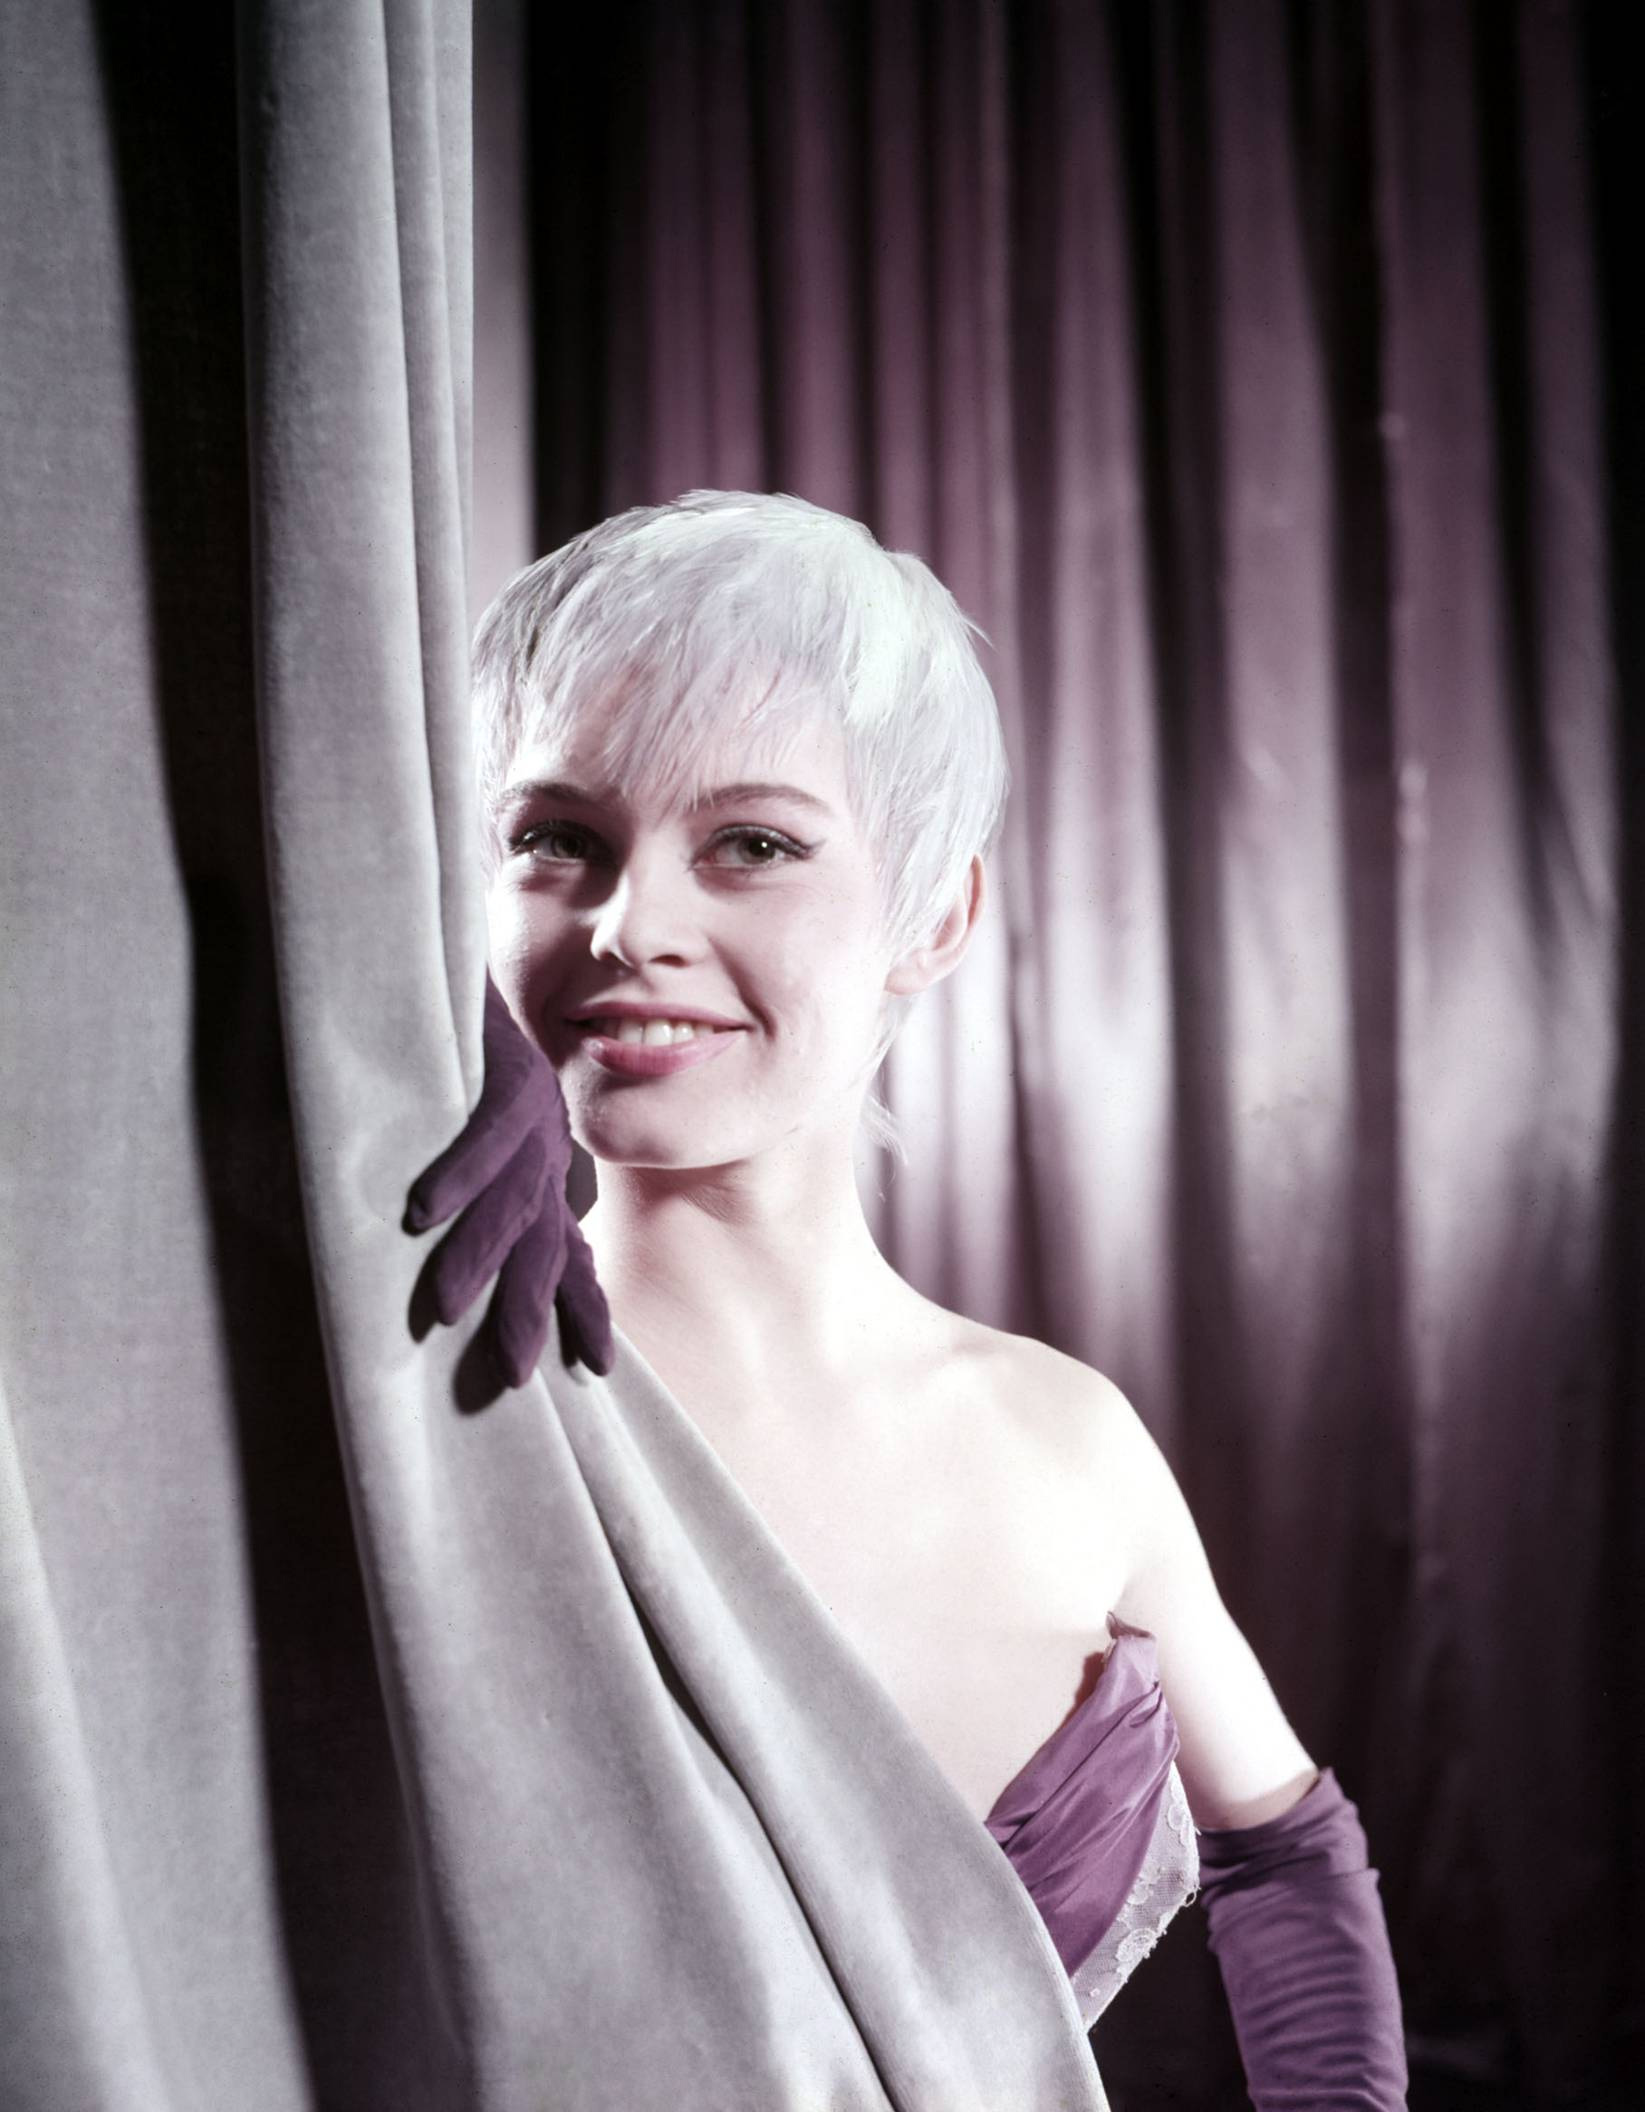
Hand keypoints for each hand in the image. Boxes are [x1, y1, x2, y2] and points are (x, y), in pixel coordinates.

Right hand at [404, 975, 612, 1383]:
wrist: (448, 965)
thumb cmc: (448, 1061)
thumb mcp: (455, 1141)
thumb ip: (446, 1201)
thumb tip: (401, 1268)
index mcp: (541, 1169)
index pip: (567, 1247)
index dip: (581, 1306)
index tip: (597, 1369)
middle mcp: (547, 1146)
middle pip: (543, 1240)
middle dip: (530, 1308)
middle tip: (513, 1375)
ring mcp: (532, 1108)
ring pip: (511, 1193)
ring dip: (479, 1252)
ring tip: (446, 1307)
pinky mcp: (506, 1064)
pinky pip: (483, 1127)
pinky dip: (456, 1169)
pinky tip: (422, 1211)